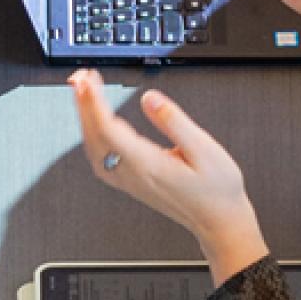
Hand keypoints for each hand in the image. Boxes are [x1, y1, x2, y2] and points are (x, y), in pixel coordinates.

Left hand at [70, 70, 268, 285]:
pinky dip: (91, 135)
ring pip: (93, 147)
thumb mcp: (205, 150)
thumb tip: (149, 98)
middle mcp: (131, 174)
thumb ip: (174, 122)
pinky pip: (100, 157)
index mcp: (147, 164)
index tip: (91, 80)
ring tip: (84, 94)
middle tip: (82, 77)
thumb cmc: (217, 189)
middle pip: (95, 135)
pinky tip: (94, 124)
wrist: (219, 222)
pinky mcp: (129, 182)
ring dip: (85, 118)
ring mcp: (127, 181)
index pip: (108, 128)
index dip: (95, 102)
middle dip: (84, 104)